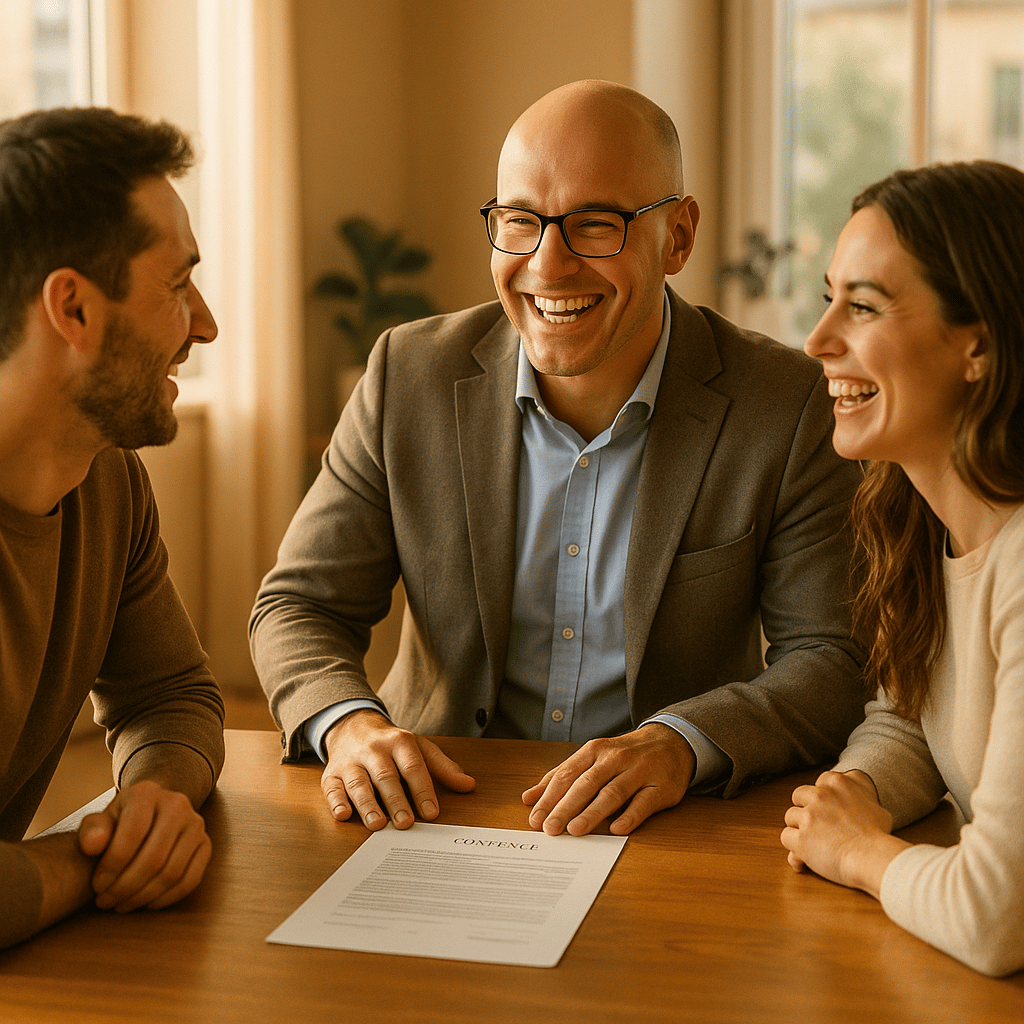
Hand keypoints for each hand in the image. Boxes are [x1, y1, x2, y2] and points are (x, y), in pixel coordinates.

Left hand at [77, 780, 211, 912]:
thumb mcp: (101, 821)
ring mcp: (196, 824)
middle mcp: (177, 804)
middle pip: (153, 858)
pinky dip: (168, 898)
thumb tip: (92, 846)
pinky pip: (191, 879)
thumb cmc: (120, 822)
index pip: (132, 834)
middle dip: (126, 887)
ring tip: (122, 904)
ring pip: (172, 872)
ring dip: (144, 896)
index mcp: (147, 793)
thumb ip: (92, 831)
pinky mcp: (206, 844)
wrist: (150, 814)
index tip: (96, 886)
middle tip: (106, 902)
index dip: (112, 866)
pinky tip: (147, 903)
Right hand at [321, 710, 475, 830]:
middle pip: (386, 775)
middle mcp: (374, 750)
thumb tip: (469, 785)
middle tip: (405, 823)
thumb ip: (443, 768)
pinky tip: (343, 815)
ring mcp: (351, 761)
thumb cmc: (391, 744)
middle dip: (396, 800)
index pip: (413, 766)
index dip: (422, 790)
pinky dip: (336, 802)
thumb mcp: (419, 748)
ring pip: (358, 783)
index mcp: (399, 742)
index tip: (431, 813)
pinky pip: (332, 787)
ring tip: (377, 824)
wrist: (353, 726)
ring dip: (367, 804)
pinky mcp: (331, 773)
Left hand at [522, 724, 694, 835]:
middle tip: (550, 829)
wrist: (671, 742)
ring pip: (612, 793)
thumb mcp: (592, 759)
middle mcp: (615, 758)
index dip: (550, 797)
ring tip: (575, 830)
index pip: (567, 774)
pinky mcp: (661, 787)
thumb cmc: (624, 755)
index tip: (535, 818)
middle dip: (565, 807)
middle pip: (586, 784)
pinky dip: (630, 816)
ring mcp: (640, 771)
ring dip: (593, 813)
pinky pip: (644, 803)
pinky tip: (617, 829)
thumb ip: (561, 777)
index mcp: (595, 751)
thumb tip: (529, 798)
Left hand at [781, 769, 905, 896]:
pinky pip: (786, 838)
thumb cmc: (878, 835)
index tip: (830, 811)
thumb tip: (854, 795)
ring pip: (790, 817)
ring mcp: (808, 816)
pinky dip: (794, 849)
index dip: (823, 798)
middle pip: (799, 796)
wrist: (874, 858)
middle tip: (819, 826)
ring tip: (814, 844)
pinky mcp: (800, 838)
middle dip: (805, 809)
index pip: (819, 783)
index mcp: (837, 783)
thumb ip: (859, 793)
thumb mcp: (874, 801)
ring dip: (799, 829)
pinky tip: (804, 859)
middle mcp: (819, 795)